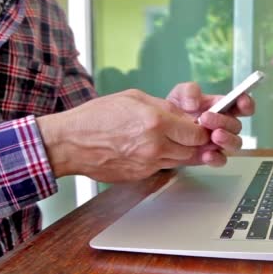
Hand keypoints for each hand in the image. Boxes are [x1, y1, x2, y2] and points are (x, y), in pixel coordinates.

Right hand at [36, 89, 209, 182]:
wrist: (69, 143)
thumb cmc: (96, 118)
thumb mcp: (134, 98)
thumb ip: (164, 106)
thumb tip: (184, 114)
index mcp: (156, 122)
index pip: (197, 133)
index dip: (203, 129)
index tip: (201, 126)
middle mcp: (155, 145)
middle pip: (194, 150)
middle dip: (197, 142)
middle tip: (193, 134)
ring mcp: (148, 163)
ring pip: (182, 161)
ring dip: (183, 152)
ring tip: (174, 140)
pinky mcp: (141, 175)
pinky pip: (163, 167)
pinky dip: (165, 159)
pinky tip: (155, 149)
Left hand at [166, 82, 255, 165]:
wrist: (162, 131)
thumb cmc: (175, 110)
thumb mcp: (179, 94)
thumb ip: (189, 91)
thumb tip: (195, 103)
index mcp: (222, 107)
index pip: (241, 105)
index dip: (246, 103)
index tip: (242, 102)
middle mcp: (225, 125)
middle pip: (236, 125)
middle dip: (224, 121)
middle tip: (206, 118)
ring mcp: (220, 142)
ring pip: (235, 143)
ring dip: (227, 140)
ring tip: (214, 136)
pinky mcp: (211, 156)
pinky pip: (220, 160)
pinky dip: (216, 158)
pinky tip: (206, 155)